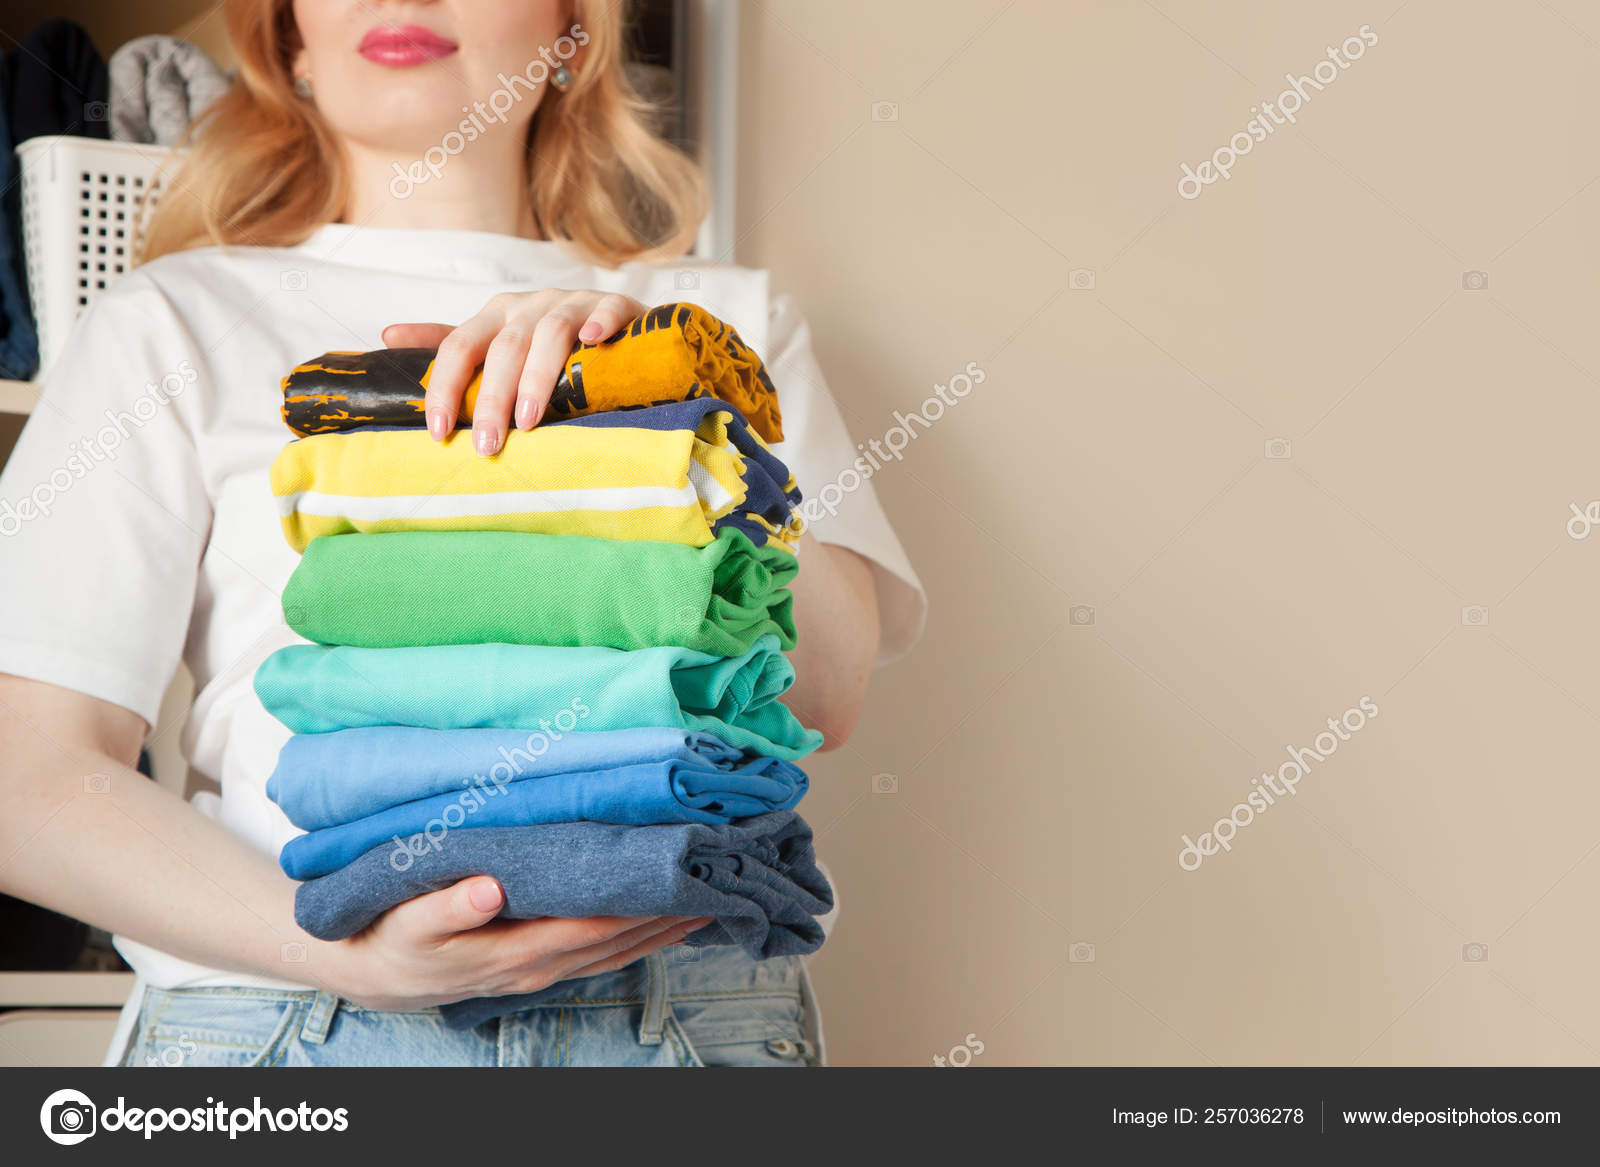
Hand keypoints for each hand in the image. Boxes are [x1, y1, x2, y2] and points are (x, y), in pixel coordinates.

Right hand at [309, 876, 710, 1011]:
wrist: (376, 974)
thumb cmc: (393, 938)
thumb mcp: (408, 920)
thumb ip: (448, 906)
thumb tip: (490, 890)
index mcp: (515, 951)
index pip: (595, 927)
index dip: (640, 905)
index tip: (679, 876)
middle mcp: (539, 966)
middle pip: (620, 941)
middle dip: (669, 914)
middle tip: (716, 879)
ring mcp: (542, 970)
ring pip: (618, 951)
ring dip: (663, 929)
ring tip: (708, 899)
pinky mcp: (540, 964)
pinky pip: (603, 955)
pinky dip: (640, 938)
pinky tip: (664, 922)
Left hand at [382, 290, 647, 455]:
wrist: (619, 327)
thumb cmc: (551, 343)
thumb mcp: (497, 341)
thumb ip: (451, 343)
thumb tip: (387, 336)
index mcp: (498, 314)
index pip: (459, 346)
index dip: (446, 389)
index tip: (438, 434)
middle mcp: (532, 305)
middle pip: (504, 348)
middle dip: (492, 399)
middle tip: (488, 445)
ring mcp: (575, 303)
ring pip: (551, 333)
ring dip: (537, 377)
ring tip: (530, 421)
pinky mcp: (616, 307)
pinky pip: (609, 309)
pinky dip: (601, 322)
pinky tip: (594, 341)